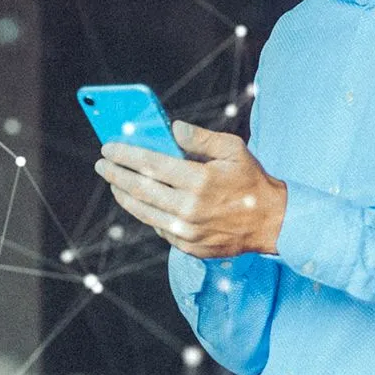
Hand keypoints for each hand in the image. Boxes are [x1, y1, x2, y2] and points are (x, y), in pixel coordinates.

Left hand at [97, 122, 287, 259]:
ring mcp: (188, 231)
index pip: (151, 164)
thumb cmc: (251, 180)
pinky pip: (159, 227)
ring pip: (144, 212)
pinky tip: (139, 201)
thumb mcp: (233, 150)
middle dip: (116, 174)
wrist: (272, 222)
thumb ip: (201, 138)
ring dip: (124, 195)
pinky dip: (146, 213)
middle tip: (102, 164)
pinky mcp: (189, 246)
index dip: (125, 155)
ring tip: (114, 182)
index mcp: (200, 180)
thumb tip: (172, 128)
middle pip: (140, 189)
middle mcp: (190, 208)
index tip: (108, 147)